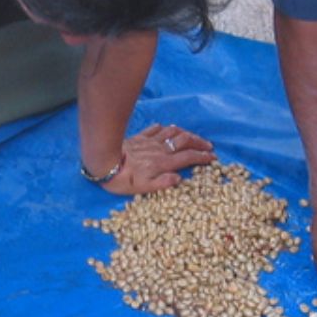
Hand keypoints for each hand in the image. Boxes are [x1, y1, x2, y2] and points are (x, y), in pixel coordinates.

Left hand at [97, 124, 215, 195]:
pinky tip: (166, 129)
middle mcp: (159, 150)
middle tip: (208, 146)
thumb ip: (163, 183)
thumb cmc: (122, 180)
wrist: (103, 162)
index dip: (202, 157)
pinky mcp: (139, 137)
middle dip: (199, 142)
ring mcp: (149, 141)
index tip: (213, 158)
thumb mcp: (143, 188)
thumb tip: (179, 178)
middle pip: (185, 141)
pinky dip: (164, 128)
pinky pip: (155, 129)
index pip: (188, 158)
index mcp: (163, 163)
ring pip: (172, 132)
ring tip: (192, 136)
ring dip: (185, 133)